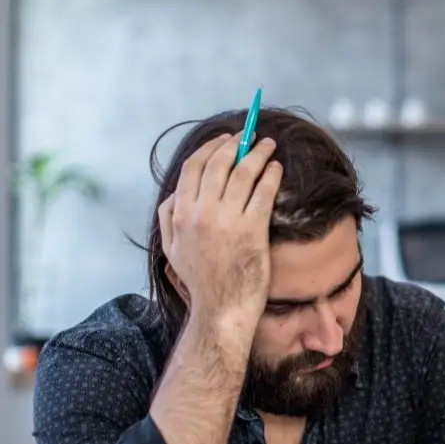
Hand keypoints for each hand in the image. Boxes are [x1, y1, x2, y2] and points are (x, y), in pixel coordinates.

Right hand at [158, 131, 281, 328]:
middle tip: (249, 136)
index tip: (225, 139)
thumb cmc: (199, 280)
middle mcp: (202, 212)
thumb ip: (168, 218)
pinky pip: (263, 193)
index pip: (193, 167)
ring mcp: (228, 220)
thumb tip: (174, 195)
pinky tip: (276, 167)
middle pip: (219, 164)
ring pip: (243, 174)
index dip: (211, 147)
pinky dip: (270, 175)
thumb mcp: (171, 248)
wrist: (220, 307)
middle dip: (236, 144)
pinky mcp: (252, 231)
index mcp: (180, 213)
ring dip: (257, 153)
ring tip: (267, 144)